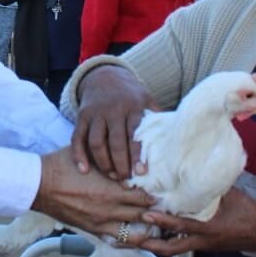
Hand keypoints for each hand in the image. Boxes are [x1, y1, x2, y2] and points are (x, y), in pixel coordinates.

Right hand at [33, 148, 155, 237]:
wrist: (39, 184)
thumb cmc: (62, 165)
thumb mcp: (90, 155)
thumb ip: (112, 158)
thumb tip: (130, 156)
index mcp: (111, 187)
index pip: (144, 194)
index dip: (157, 193)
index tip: (166, 191)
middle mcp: (109, 207)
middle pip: (143, 213)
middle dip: (157, 212)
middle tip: (169, 208)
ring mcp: (101, 221)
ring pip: (134, 231)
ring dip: (147, 227)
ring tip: (158, 223)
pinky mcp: (92, 229)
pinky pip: (117, 239)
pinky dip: (130, 239)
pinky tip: (138, 236)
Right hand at [71, 65, 157, 179]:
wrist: (105, 76)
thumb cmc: (131, 95)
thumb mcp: (147, 100)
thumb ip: (157, 118)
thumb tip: (178, 137)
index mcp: (132, 107)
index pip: (135, 134)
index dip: (137, 154)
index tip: (141, 173)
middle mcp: (112, 110)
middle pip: (115, 141)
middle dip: (120, 163)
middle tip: (125, 180)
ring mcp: (95, 113)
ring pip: (96, 142)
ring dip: (103, 162)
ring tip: (111, 176)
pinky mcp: (82, 117)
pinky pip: (77, 138)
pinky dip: (79, 155)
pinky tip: (84, 170)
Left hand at [138, 188, 255, 255]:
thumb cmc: (248, 211)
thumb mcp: (231, 194)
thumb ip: (210, 184)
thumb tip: (194, 164)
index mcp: (209, 227)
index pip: (181, 224)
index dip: (163, 219)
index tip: (147, 212)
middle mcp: (202, 240)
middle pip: (170, 247)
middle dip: (149, 243)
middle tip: (130, 237)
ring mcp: (202, 245)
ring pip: (173, 248)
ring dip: (155, 244)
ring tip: (134, 239)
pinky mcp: (203, 246)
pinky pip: (181, 245)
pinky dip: (167, 240)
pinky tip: (154, 235)